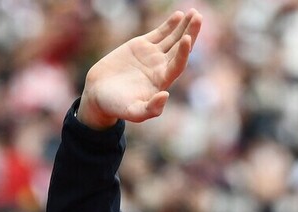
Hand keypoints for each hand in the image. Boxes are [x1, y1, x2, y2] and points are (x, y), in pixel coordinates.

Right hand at [76, 9, 202, 128]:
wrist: (99, 94)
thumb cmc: (116, 106)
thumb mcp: (133, 112)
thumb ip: (151, 109)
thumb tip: (165, 95)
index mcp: (162, 82)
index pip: (178, 64)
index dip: (183, 52)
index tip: (187, 39)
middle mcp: (161, 67)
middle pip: (180, 48)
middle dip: (190, 33)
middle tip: (198, 17)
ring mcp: (153, 55)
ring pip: (173, 38)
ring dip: (184, 26)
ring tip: (194, 13)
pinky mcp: (142, 46)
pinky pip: (159, 33)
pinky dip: (169, 24)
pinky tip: (179, 15)